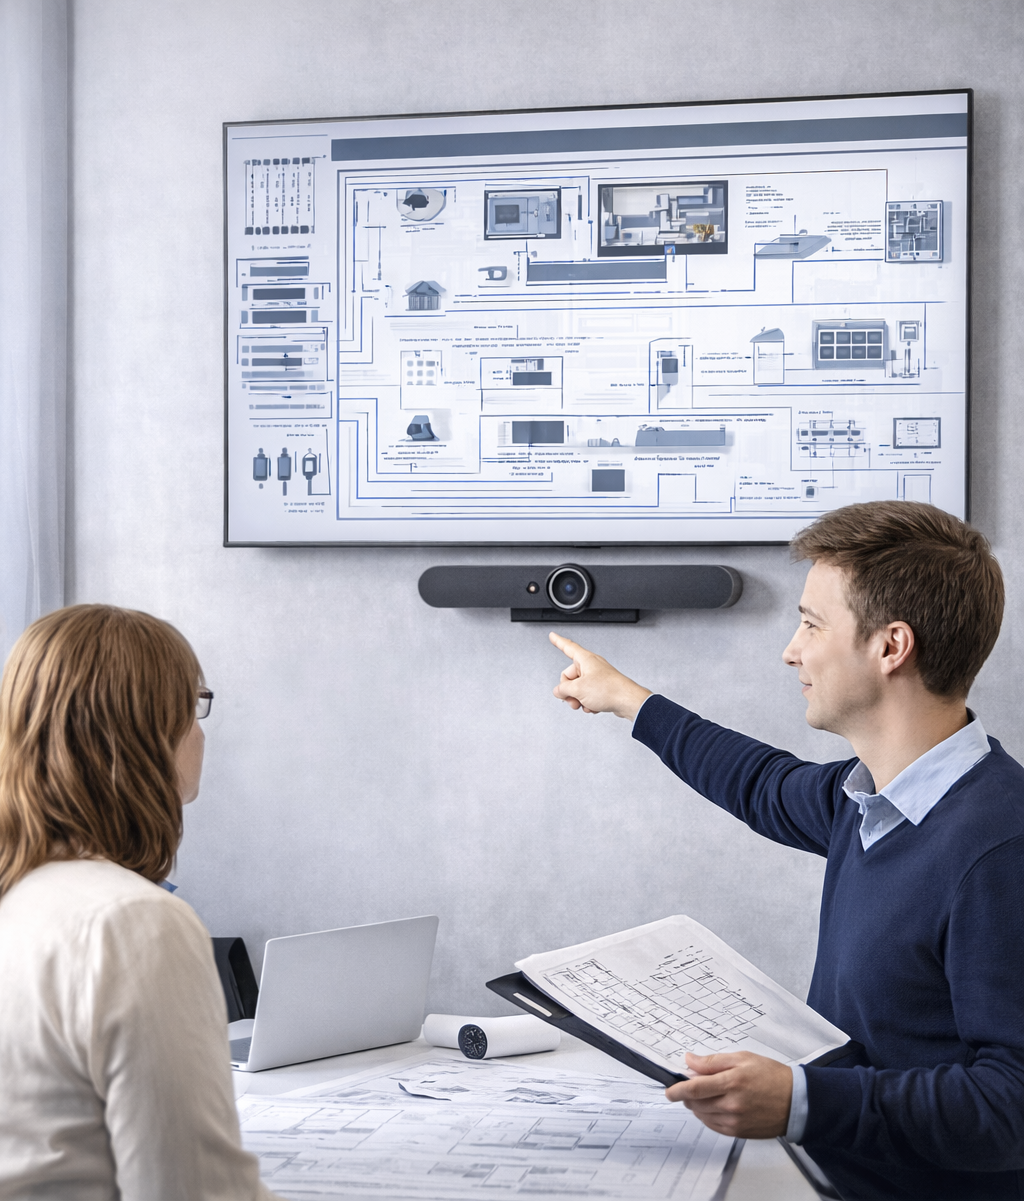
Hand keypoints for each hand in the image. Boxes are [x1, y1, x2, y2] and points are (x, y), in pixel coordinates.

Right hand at [550, 632, 651, 719]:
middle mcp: (591, 666)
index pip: (567, 647)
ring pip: (578, 688)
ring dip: (578, 699)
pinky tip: (593, 707)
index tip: (552, 635)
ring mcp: (597, 677)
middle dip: (569, 691)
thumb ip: (563, 689)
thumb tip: (558, 691)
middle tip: (573, 699)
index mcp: (585, 659)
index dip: (558, 641)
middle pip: (570, 676)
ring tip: (584, 704)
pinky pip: (588, 694)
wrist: (627, 701)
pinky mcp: (602, 687)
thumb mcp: (578, 689)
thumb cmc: (609, 689)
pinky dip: (588, 702)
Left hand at [665, 1052, 791, 1138]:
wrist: (795, 1101)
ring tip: (706, 1093)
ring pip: (703, 1115)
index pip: (695, 1088)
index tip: (669, 1090)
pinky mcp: (738, 1132)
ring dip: (697, 1105)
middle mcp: (732, 1104)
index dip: (678, 1089)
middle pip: (696, 1102)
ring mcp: (735, 1121)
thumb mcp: (742, 1058)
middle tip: (691, 1085)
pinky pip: (713, 1125)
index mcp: (732, 1082)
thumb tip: (690, 1061)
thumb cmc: (771, 1076)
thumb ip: (713, 1061)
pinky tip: (714, 1106)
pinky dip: (707, 1115)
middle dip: (687, 1095)